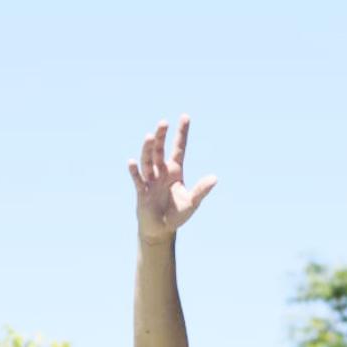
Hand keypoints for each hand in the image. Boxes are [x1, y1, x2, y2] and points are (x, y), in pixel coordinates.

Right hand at [128, 115, 217, 242]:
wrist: (161, 230)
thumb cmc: (177, 215)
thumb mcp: (192, 202)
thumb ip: (201, 190)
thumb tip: (214, 178)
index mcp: (175, 171)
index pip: (179, 148)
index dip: (181, 133)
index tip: (185, 116)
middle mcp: (161, 172)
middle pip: (160, 150)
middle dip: (161, 136)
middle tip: (163, 123)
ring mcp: (150, 180)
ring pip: (148, 161)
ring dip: (148, 149)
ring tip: (150, 136)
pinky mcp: (142, 191)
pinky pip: (137, 179)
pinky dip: (134, 171)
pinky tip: (132, 162)